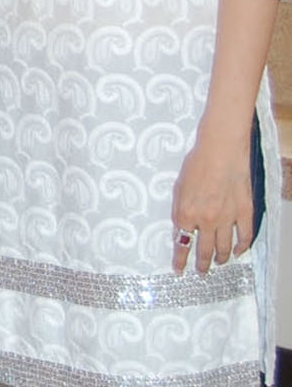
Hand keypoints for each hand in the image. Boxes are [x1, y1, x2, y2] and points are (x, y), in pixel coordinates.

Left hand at [172, 134, 254, 274]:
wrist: (220, 151)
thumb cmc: (195, 165)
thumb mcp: (178, 188)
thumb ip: (179, 211)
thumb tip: (180, 229)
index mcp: (186, 214)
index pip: (182, 244)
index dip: (180, 260)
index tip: (179, 270)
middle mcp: (206, 221)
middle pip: (204, 251)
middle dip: (202, 264)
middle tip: (202, 272)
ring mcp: (227, 219)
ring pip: (224, 247)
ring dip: (221, 258)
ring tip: (219, 263)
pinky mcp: (245, 212)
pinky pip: (245, 236)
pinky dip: (242, 247)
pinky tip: (238, 251)